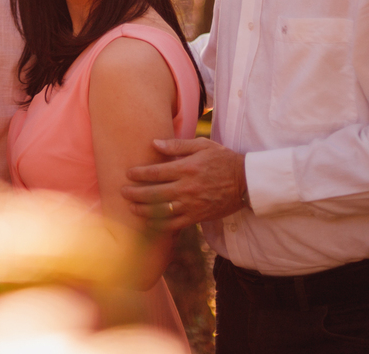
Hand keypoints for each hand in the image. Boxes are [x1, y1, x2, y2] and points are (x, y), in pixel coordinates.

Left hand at [120, 138, 246, 232]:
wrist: (246, 182)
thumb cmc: (223, 159)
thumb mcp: (202, 145)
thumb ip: (178, 145)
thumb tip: (155, 143)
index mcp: (187, 168)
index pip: (156, 172)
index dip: (139, 174)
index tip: (128, 174)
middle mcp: (187, 188)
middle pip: (154, 193)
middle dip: (135, 193)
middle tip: (122, 192)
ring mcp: (192, 204)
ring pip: (161, 211)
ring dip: (143, 210)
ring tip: (131, 207)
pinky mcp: (198, 217)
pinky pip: (175, 224)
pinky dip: (160, 225)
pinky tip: (149, 223)